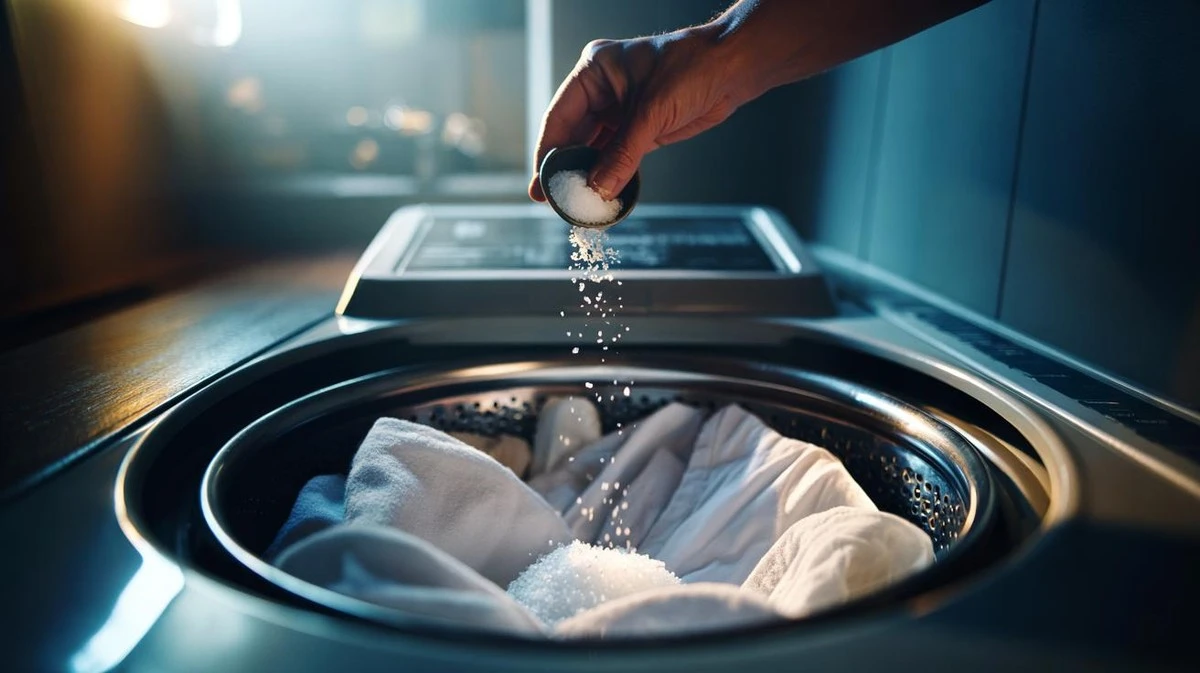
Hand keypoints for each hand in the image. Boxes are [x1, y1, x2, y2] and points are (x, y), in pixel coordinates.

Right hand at [528, 26, 749, 201]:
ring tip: (576, 203)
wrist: (735, 68)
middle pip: (573, 135)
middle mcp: (603, 90)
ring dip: (588, 176)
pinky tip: (602, 194)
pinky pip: (617, 156)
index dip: (548, 152)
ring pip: (594, 149)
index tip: (539, 183)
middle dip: (565, 168)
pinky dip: (611, 175)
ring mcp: (621, 110)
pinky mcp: (640, 128)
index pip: (560, 116)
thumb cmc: (694, 68)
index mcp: (594, 71)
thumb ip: (622, 155)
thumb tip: (598, 189)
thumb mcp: (651, 113)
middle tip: (552, 200)